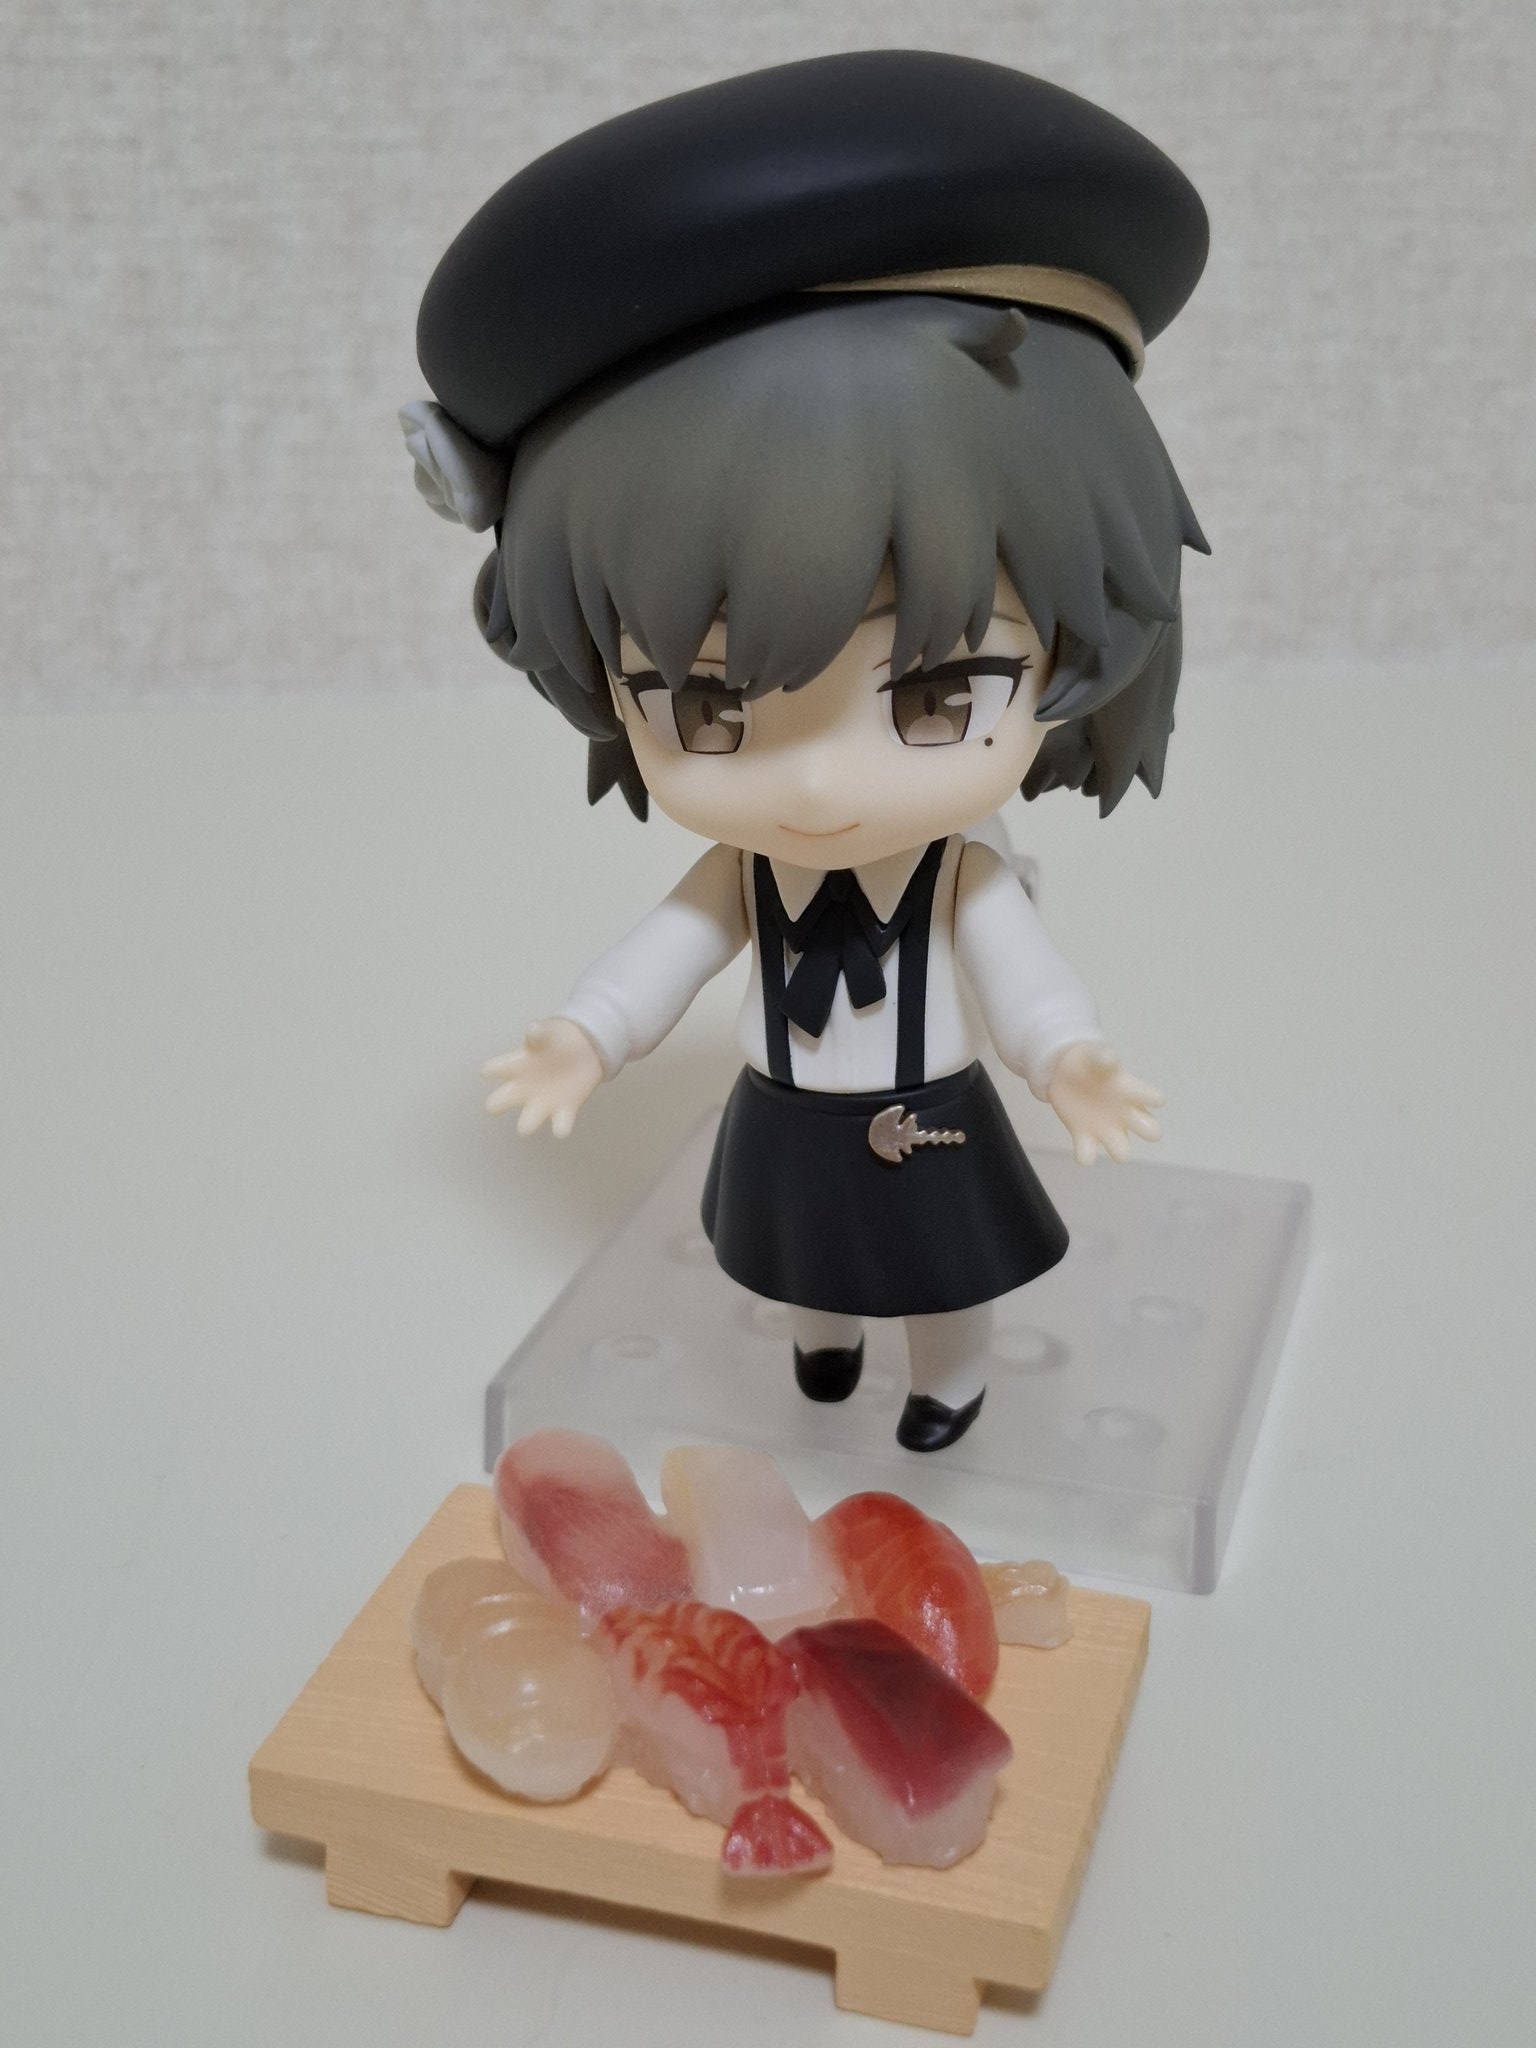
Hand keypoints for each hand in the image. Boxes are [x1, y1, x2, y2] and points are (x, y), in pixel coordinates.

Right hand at [482, 1018, 604, 1136]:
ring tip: (531, 1121)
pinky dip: (560, 1128)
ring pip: (527, 1123)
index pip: (492, 1070)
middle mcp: (522, 1089)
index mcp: (513, 1066)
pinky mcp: (565, 1110)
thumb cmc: (556, 1040)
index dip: (490, 1071)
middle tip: (502, 1103)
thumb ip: (539, 1033)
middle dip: (496, 1105)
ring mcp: (542, 1103)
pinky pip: (560, 1126)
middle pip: (497, 1103)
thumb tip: (532, 1029)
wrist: (584, 1048)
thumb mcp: (547, 1032)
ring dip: (528, 1124)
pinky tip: (561, 1126)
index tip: (491, 1070)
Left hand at [1045, 1042, 1163, 1164]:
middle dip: (1148, 1131)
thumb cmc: (1089, 1063)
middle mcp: (1125, 1116)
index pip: (1156, 1099)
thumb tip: (1108, 1059)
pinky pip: (1088, 1156)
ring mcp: (1106, 1129)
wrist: (1065, 1072)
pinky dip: (1085, 1155)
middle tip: (1128, 1118)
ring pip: (1121, 1153)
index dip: (1153, 1098)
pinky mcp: (1083, 1136)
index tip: (1136, 1091)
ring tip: (1101, 1132)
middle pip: (1151, 1132)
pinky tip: (1080, 1138)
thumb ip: (1103, 1059)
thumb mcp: (1095, 1056)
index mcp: (1132, 1093)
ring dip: (1117, 1149)